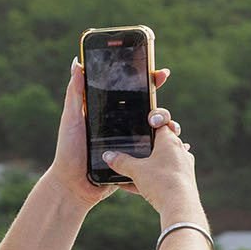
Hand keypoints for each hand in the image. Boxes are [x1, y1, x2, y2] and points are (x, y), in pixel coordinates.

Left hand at [47, 65, 169, 212]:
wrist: (74, 185)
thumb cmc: (69, 151)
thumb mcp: (71, 118)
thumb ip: (75, 93)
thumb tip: (77, 63)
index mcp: (112, 114)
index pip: (135, 94)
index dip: (149, 82)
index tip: (160, 73)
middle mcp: (126, 127)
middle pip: (152, 113)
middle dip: (163, 110)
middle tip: (156, 118)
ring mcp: (134, 145)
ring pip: (160, 133)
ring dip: (171, 128)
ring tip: (171, 130)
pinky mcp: (138, 163)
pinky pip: (158, 156)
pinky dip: (172, 150)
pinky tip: (181, 146)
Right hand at [102, 95, 201, 222]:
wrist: (180, 207)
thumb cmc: (161, 182)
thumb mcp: (136, 170)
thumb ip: (120, 162)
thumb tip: (108, 156)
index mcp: (170, 141)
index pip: (162, 123)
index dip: (151, 120)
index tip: (143, 123)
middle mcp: (180, 151)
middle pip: (163, 142)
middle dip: (148, 145)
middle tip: (136, 147)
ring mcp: (183, 167)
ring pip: (163, 161)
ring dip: (148, 165)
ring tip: (131, 170)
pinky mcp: (183, 183)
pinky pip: (164, 177)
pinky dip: (150, 180)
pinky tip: (131, 187)